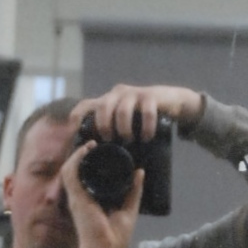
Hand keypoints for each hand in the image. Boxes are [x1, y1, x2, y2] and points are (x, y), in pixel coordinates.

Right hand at [63, 141, 143, 247]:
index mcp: (92, 201)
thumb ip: (134, 192)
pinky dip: (76, 158)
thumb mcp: (128, 211)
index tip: (104, 151)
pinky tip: (86, 149)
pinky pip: (71, 172)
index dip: (92, 164)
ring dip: (79, 154)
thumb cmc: (113, 238)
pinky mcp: (75, 196)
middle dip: (84, 156)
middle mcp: (82, 197)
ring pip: (71, 168)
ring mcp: (76, 196)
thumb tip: (140, 172)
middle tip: (96, 144)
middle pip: (78, 171)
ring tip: (91, 144)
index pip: (89, 178)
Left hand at [71, 83, 202, 140]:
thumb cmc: (143, 115)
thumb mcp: (125, 119)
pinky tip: (147, 137)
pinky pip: (146, 112)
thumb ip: (113, 129)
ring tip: (129, 140)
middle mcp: (117, 94)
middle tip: (109, 140)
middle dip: (104, 126)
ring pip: (122, 111)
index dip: (76, 118)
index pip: (85, 105)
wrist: (172, 100)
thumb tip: (97, 154)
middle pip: (102, 108)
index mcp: (107, 100)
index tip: (74, 134)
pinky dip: (146, 127)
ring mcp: (134, 93)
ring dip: (124, 128)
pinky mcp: (151, 96)